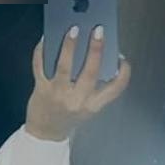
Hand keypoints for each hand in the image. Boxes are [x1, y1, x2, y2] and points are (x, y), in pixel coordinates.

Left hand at [25, 25, 130, 141]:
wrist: (44, 134)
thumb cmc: (69, 116)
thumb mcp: (88, 107)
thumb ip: (94, 86)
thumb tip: (97, 54)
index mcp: (93, 105)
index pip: (115, 89)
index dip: (123, 73)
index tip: (122, 58)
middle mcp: (77, 100)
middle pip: (90, 72)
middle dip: (96, 49)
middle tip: (99, 30)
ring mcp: (58, 95)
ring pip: (64, 66)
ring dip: (69, 46)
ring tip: (74, 29)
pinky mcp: (41, 90)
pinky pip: (40, 66)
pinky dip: (42, 51)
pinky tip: (46, 38)